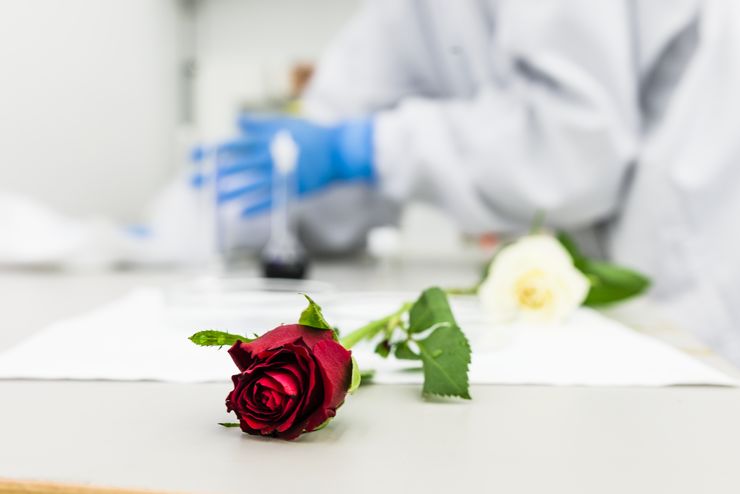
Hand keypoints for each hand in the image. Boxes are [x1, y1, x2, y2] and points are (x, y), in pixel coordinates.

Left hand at [203, 115, 373, 216]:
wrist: (340, 151)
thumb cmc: (312, 136)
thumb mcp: (284, 123)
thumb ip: (258, 125)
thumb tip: (235, 121)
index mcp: (266, 140)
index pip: (233, 145)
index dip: (211, 150)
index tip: (193, 156)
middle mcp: (270, 156)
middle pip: (236, 166)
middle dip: (212, 175)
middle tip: (191, 183)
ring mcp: (282, 174)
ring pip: (250, 184)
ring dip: (229, 192)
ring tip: (210, 200)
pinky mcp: (293, 188)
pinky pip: (270, 200)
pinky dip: (254, 207)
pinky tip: (238, 214)